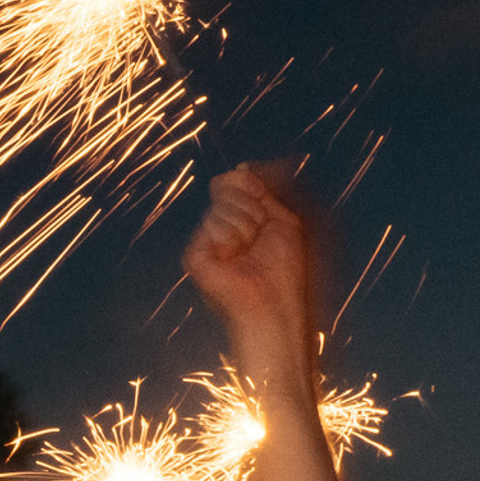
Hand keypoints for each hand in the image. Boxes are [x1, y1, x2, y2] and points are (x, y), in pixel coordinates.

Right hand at [182, 164, 320, 394]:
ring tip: (249, 255)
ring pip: (222, 208)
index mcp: (242, 221)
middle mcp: (221, 230)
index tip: (269, 207)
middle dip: (255, 209)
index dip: (255, 183)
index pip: (240, 182)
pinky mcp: (195, 258)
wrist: (272, 311)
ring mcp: (206, 244)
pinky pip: (211, 227)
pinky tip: (233, 261)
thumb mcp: (282, 221)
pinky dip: (230, 240)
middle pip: (232, 189)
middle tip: (260, 241)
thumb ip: (262, 193)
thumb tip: (238, 169)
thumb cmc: (284, 274)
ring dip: (247, 228)